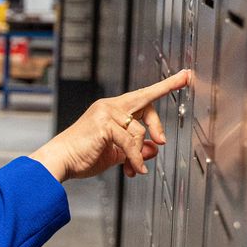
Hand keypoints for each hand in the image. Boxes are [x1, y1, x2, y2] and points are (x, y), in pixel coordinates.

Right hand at [29, 69, 190, 181]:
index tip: (186, 75)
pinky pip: (130, 142)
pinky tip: (132, 170)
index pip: (143, 95)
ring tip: (132, 169)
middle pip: (146, 104)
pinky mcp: (104, 124)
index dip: (167, 86)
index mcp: (110, 109)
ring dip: (138, 154)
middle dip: (157, 125)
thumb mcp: (116, 152)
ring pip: (139, 131)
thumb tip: (153, 148)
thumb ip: (136, 148)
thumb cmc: (83, 155)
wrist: (60, 161)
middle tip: (161, 142)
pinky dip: (134, 158)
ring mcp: (106, 113)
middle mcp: (109, 106)